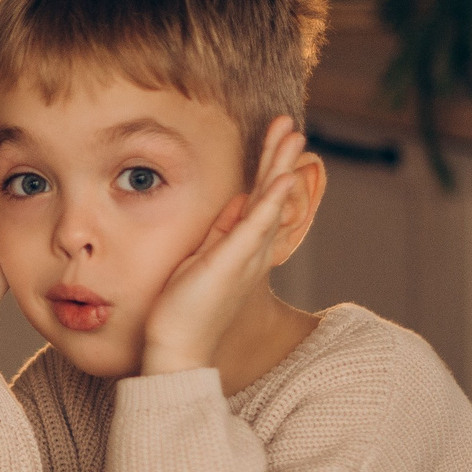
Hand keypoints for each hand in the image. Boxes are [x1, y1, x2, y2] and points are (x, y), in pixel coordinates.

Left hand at [140, 117, 311, 375]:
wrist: (178, 347)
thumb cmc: (185, 308)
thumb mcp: (202, 258)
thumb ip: (221, 231)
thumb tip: (234, 202)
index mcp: (242, 247)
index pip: (259, 198)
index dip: (269, 167)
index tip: (276, 139)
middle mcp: (252, 249)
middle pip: (271, 193)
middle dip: (279, 156)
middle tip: (291, 124)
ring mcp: (246, 254)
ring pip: (269, 201)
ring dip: (281, 165)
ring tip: (293, 135)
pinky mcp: (234, 260)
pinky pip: (257, 224)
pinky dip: (271, 199)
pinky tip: (283, 176)